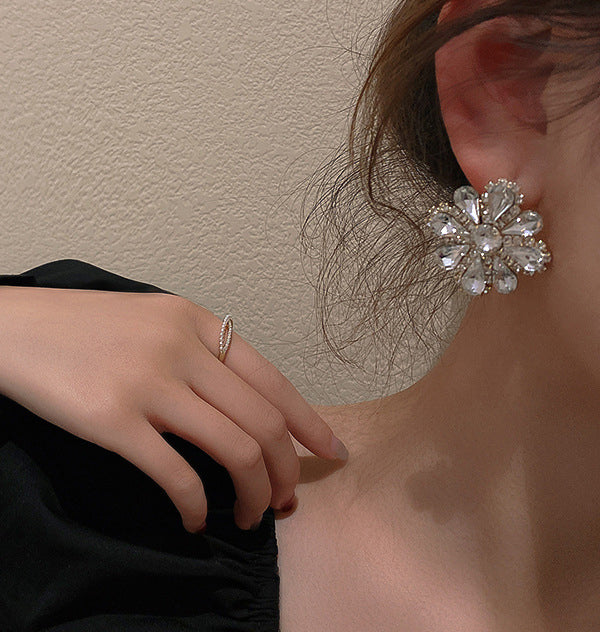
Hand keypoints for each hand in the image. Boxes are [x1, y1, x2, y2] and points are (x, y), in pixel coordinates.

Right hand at [0, 286, 347, 532]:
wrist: (14, 327)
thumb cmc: (85, 327)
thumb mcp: (155, 319)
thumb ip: (200, 350)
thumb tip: (244, 403)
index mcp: (198, 321)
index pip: (272, 380)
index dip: (308, 422)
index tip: (330, 452)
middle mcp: (183, 348)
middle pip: (262, 421)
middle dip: (285, 471)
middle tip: (285, 502)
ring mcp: (151, 383)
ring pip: (233, 450)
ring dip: (252, 494)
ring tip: (248, 517)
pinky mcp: (115, 420)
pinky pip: (177, 474)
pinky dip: (196, 507)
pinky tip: (194, 521)